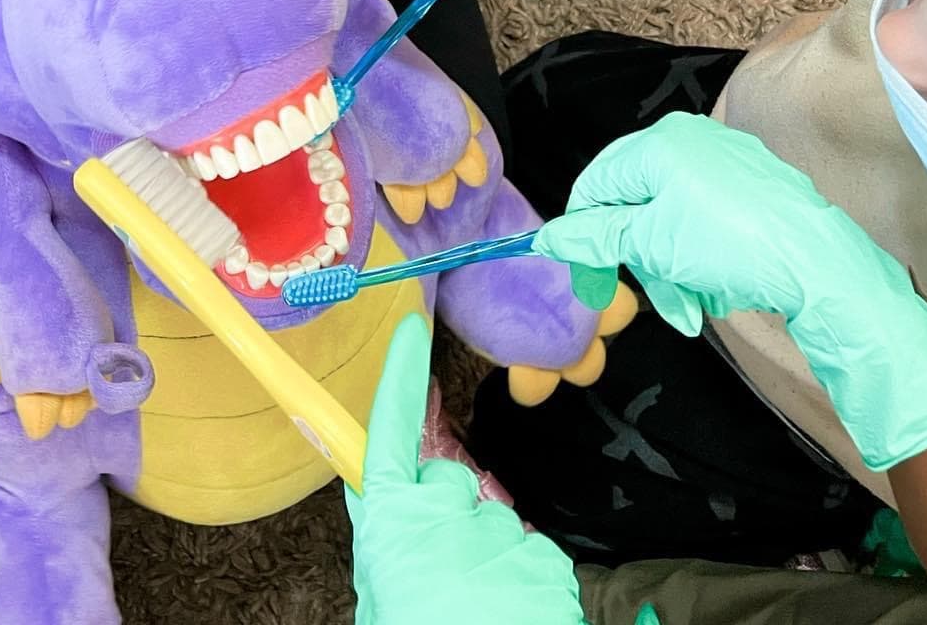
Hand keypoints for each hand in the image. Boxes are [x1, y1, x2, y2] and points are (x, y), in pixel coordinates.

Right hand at [346, 315, 585, 623]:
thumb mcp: (379, 594)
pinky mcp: (547, 564)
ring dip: (488, 556)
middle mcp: (443, 516)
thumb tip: (382, 493)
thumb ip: (384, 538)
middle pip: (449, 482)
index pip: (391, 430)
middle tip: (441, 578)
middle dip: (448, 515)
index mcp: (391, 523)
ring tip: (476, 608)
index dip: (401, 378)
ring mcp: (499, 537)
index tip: (411, 330)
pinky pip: (531, 555)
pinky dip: (523, 582)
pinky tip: (510, 616)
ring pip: (493, 523)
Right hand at [535, 114, 926, 472]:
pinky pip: (708, 218)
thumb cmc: (729, 245)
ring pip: (673, 219)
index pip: (596, 183)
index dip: (586, 233)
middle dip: (643, 261)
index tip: (591, 279)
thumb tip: (548, 237)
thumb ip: (597, 237)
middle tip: (660, 304)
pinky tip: (722, 287)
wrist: (820, 264)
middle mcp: (689, 140)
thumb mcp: (651, 245)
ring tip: (695, 310)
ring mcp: (726, 161)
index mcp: (658, 144)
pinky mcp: (756, 185)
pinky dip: (703, 256)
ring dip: (674, 269)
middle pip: (637, 204)